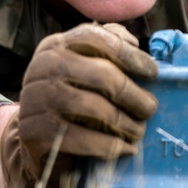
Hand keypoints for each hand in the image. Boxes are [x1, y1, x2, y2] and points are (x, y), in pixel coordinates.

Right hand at [0, 22, 158, 187]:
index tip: (153, 72)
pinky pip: (80, 138)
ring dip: (124, 121)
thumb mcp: (81, 68)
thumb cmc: (69, 97)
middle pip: (100, 74)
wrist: (34, 139)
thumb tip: (132, 42)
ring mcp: (35, 99)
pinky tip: (125, 149)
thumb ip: (105, 49)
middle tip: (151, 108)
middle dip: (132, 93)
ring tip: (139, 131)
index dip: (129, 54)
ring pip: (92, 106)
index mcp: (55, 45)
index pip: (96, 38)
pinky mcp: (35, 132)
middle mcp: (42, 67)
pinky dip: (109, 145)